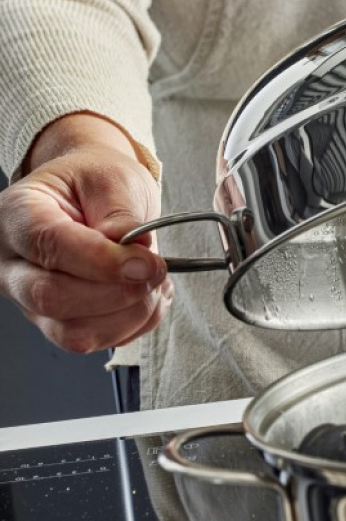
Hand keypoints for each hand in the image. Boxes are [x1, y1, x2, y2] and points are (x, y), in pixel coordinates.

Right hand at [0, 114, 170, 352]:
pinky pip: (94, 341)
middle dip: (117, 294)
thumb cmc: (94, 184)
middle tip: (155, 273)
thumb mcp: (112, 179)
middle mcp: (14, 262)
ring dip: (129, 315)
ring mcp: (31, 297)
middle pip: (52, 298)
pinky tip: (146, 297)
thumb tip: (135, 252)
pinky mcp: (57, 321)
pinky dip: (132, 325)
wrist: (91, 197)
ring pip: (73, 332)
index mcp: (19, 213)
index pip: (50, 246)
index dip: (103, 262)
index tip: (147, 263)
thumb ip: (122, 215)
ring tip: (155, 283)